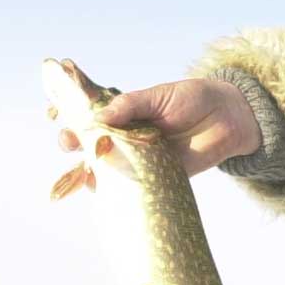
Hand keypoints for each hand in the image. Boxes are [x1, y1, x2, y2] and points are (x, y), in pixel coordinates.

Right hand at [57, 78, 259, 177]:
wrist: (229, 118)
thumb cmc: (194, 99)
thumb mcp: (160, 96)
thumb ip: (130, 105)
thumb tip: (99, 117)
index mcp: (124, 110)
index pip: (88, 111)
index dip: (68, 111)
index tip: (54, 111)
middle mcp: (126, 134)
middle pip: (88, 140)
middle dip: (71, 140)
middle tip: (68, 140)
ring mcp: (137, 155)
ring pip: (102, 164)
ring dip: (84, 167)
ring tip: (78, 168)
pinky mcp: (152, 175)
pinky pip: (125, 184)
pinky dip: (109, 188)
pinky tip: (98, 187)